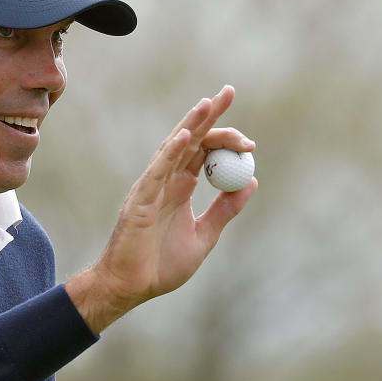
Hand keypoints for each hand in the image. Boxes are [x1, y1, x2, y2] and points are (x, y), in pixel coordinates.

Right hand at [66, 85, 256, 333]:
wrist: (130, 287)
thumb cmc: (160, 266)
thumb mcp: (204, 236)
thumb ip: (225, 210)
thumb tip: (251, 182)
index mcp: (179, 189)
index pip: (203, 153)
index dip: (224, 139)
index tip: (250, 143)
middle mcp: (165, 182)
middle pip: (190, 140)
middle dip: (209, 116)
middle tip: (228, 92)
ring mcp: (150, 188)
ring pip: (172, 148)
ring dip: (191, 124)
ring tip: (209, 102)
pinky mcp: (139, 200)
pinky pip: (156, 172)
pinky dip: (170, 154)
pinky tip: (184, 137)